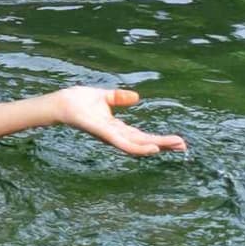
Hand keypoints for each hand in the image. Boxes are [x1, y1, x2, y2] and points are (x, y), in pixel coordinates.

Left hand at [52, 85, 184, 156]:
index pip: (142, 135)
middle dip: (164, 145)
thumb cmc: (77, 101)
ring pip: (138, 145)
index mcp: (117, 127)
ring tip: (175, 147)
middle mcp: (115, 135)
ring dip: (157, 146)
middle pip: (144, 142)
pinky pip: (124, 144)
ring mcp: (110, 136)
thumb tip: (137, 97)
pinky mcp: (105, 134)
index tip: (177, 140)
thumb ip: (119, 98)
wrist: (61, 103)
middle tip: (184, 146)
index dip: (159, 138)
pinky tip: (153, 149)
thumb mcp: (104, 96)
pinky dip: (139, 148)